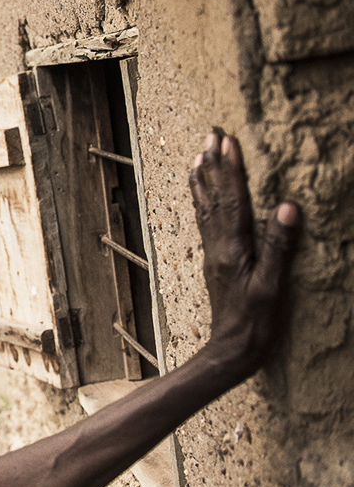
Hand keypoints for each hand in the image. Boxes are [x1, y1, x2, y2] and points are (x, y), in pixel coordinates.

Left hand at [189, 132, 300, 379]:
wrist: (231, 351)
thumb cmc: (257, 323)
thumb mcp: (273, 286)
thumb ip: (280, 247)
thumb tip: (286, 206)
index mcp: (234, 248)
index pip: (233, 199)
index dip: (231, 168)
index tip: (227, 140)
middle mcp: (219, 246)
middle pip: (215, 198)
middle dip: (213, 165)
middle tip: (210, 134)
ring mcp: (215, 255)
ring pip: (206, 209)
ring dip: (204, 180)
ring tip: (199, 156)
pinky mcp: (216, 264)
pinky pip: (206, 224)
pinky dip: (203, 204)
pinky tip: (202, 197)